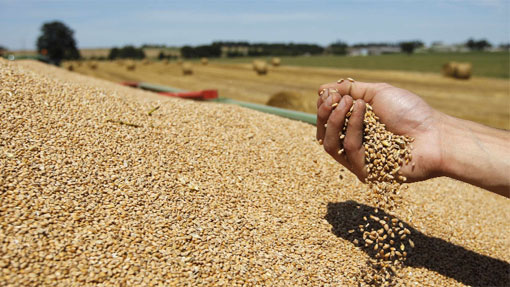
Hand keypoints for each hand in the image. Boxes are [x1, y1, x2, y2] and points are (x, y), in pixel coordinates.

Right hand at [316, 80, 442, 182]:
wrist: (436, 133)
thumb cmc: (412, 112)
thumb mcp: (378, 93)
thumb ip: (351, 90)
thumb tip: (322, 88)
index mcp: (355, 130)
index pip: (327, 122)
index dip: (323, 107)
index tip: (328, 93)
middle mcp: (354, 146)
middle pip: (324, 135)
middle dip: (324, 113)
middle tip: (334, 98)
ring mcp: (358, 161)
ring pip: (330, 144)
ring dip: (335, 120)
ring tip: (349, 102)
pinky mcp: (366, 172)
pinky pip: (350, 149)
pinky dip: (353, 126)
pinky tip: (362, 110)